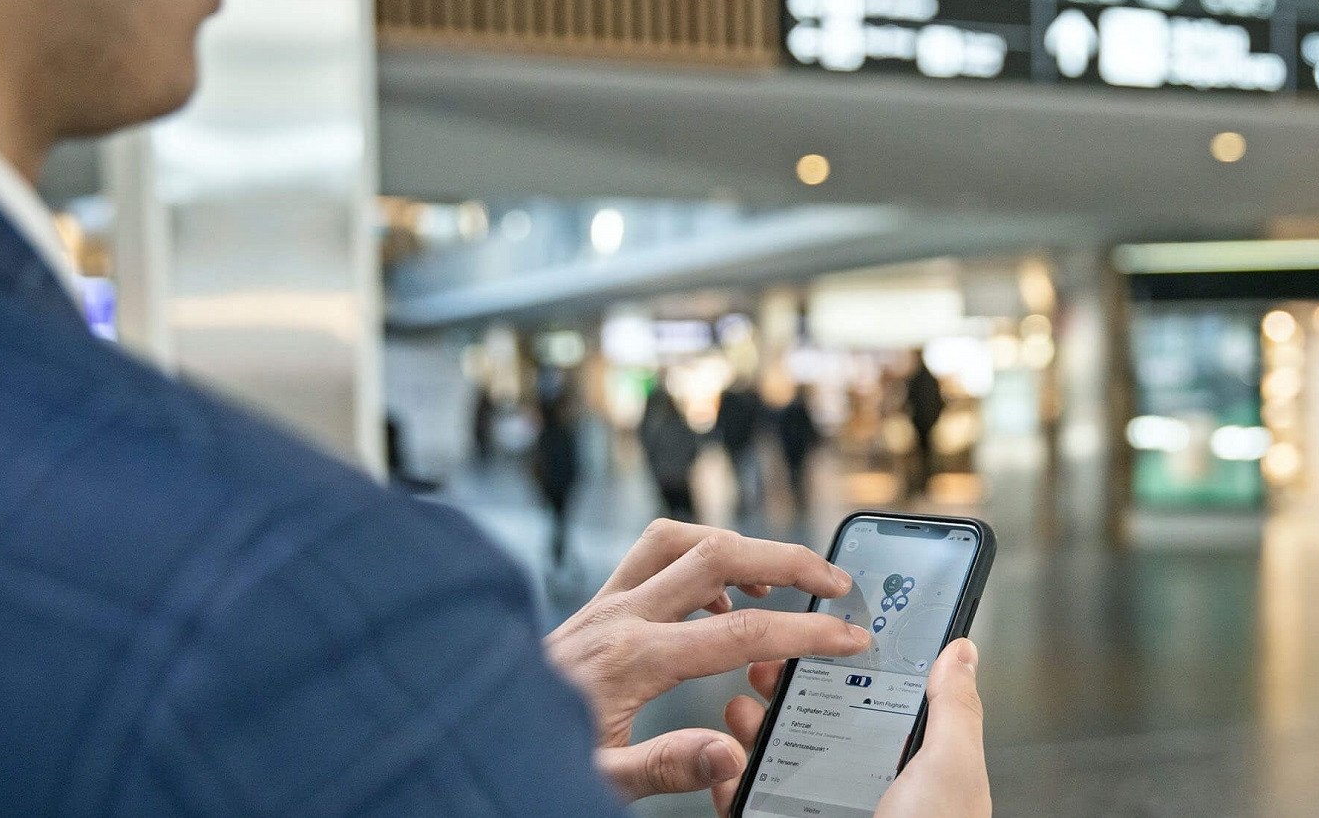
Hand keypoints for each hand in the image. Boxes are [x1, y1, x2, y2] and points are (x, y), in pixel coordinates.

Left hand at [544, 519, 870, 802]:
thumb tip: (729, 750)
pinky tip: (716, 602)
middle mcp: (618, 616)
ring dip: (736, 545)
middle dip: (787, 559)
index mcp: (631, 659)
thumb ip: (665, 766)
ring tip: (776, 577)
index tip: (848, 635)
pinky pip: (652, 555)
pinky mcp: (594, 605)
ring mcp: (604, 604)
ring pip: (680, 538)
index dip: (805, 633)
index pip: (741, 632)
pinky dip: (697, 561)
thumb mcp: (597, 781)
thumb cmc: (529, 756)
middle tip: (833, 580)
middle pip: (717, 553)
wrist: (469, 732)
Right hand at [718, 638, 991, 816]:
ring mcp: (823, 811)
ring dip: (753, 727)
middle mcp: (867, 787)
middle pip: (820, 722)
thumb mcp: (952, 768)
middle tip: (767, 663)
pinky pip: (749, 802)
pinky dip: (729, 779)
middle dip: (789, 688)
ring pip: (779, 758)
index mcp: (913, 766)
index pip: (878, 701)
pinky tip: (726, 759)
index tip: (823, 633)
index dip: (848, 665)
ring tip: (741, 704)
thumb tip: (962, 652)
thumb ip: (954, 708)